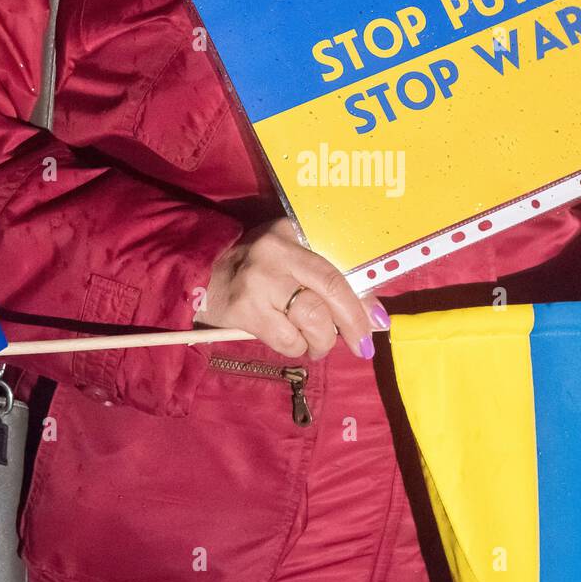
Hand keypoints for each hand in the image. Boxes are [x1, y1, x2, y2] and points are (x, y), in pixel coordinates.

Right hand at [194, 218, 388, 360]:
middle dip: (352, 325)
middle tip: (360, 346)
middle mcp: (276, 254)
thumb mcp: (292, 256)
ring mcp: (258, 283)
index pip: (337, 270)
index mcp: (292, 234)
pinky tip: (292, 340)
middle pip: (330, 294)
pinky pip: (287, 340)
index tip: (378, 322)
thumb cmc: (258, 266)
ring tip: (317, 342)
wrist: (202, 273)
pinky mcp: (243, 311)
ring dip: (321, 341)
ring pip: (312, 322)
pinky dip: (297, 347)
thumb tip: (374, 313)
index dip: (363, 300)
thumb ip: (329, 275)